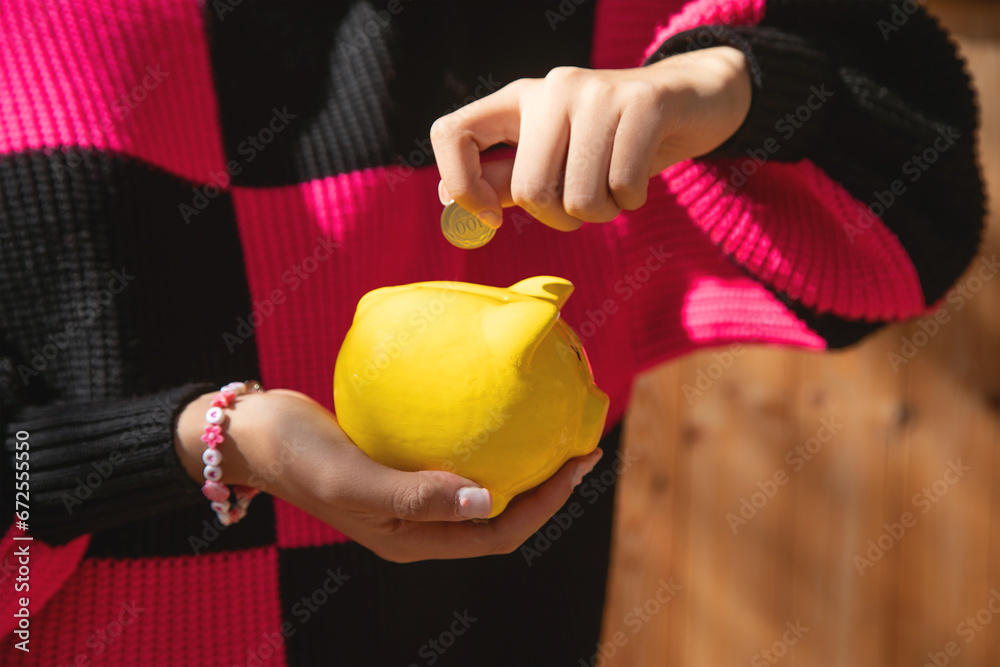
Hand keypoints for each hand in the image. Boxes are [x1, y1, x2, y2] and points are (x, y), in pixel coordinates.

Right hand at [175, 389, 601, 561]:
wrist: (252, 431)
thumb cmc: (295, 455)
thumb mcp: (349, 479)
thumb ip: (413, 495)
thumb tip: (487, 498)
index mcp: (412, 539)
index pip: (497, 533)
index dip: (546, 505)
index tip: (578, 462)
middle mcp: (418, 523)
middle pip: (499, 513)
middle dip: (546, 485)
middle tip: (580, 442)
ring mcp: (411, 493)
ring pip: (481, 483)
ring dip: (520, 460)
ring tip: (552, 422)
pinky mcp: (402, 463)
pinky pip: (456, 453)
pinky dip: (484, 435)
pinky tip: (497, 401)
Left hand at [430, 46, 750, 230]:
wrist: (692, 100)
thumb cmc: (614, 140)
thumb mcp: (555, 158)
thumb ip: (505, 177)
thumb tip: (448, 197)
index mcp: (518, 100)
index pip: (451, 133)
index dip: (461, 184)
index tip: (492, 217)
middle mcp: (551, 88)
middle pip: (530, 189)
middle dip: (560, 219)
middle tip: (583, 207)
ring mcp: (597, 91)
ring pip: (578, 197)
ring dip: (602, 214)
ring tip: (616, 190)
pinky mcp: (643, 102)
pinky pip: (623, 186)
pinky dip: (632, 201)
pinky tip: (639, 182)